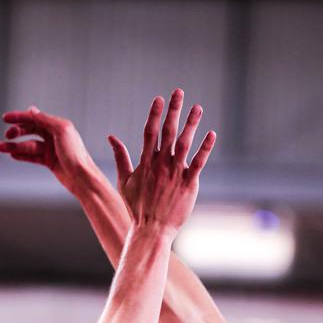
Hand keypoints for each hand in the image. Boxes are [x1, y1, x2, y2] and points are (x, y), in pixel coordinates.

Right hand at [0, 106, 93, 193]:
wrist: (82, 178)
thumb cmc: (75, 154)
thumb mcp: (61, 131)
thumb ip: (45, 120)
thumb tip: (31, 110)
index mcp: (58, 125)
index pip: (34, 118)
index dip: (19, 117)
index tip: (5, 118)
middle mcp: (54, 135)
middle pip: (30, 130)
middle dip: (17, 132)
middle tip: (6, 136)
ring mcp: (51, 149)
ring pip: (29, 145)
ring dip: (14, 146)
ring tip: (1, 148)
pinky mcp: (49, 162)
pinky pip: (32, 157)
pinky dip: (22, 155)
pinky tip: (12, 155)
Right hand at [108, 89, 215, 235]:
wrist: (151, 230)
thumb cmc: (137, 208)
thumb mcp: (124, 182)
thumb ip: (120, 157)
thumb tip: (111, 137)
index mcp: (146, 163)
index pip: (150, 132)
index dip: (155, 114)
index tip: (159, 98)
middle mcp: (160, 165)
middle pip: (168, 132)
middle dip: (173, 110)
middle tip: (179, 92)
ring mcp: (175, 174)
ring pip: (184, 143)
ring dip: (191, 124)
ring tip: (198, 107)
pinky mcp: (188, 184)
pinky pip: (198, 162)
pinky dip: (205, 148)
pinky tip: (212, 134)